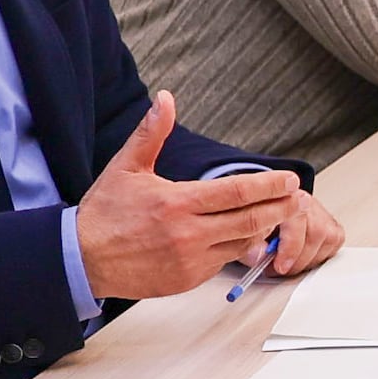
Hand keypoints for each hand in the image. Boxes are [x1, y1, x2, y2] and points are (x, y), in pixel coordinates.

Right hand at [74, 94, 304, 302]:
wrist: (81, 259)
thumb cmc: (104, 212)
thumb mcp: (125, 167)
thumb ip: (151, 133)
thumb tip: (166, 98)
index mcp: (177, 202)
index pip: (237, 193)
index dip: (269, 186)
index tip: (289, 180)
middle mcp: (188, 234)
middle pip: (251, 220)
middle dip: (279, 208)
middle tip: (296, 198)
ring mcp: (191, 260)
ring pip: (242, 244)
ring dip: (263, 229)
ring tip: (277, 214)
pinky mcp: (188, 280)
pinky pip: (224, 261)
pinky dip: (238, 247)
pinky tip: (245, 235)